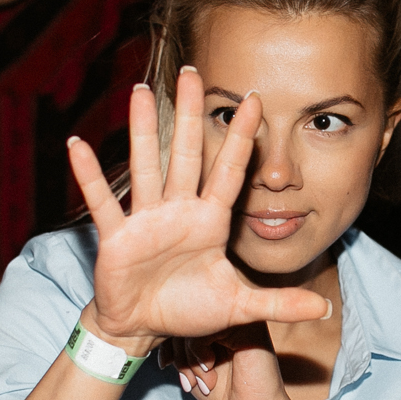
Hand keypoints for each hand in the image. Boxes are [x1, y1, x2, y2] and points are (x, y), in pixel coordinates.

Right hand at [66, 69, 329, 355]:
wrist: (143, 328)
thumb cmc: (187, 309)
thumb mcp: (239, 306)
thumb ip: (279, 303)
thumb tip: (323, 309)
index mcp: (210, 221)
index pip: (230, 171)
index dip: (243, 138)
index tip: (255, 100)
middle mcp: (179, 211)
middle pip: (187, 154)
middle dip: (191, 114)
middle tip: (192, 71)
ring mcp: (146, 220)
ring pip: (147, 166)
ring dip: (142, 130)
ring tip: (140, 91)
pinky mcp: (118, 237)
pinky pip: (103, 201)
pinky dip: (90, 175)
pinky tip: (77, 145)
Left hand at [164, 323, 311, 399]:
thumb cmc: (227, 395)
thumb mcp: (192, 370)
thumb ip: (177, 351)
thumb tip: (152, 333)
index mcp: (220, 323)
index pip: (183, 320)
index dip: (168, 342)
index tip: (164, 365)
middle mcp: (230, 316)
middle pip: (187, 319)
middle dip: (178, 353)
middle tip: (186, 380)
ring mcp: (240, 319)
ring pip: (194, 324)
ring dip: (189, 357)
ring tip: (200, 381)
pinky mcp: (247, 328)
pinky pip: (207, 329)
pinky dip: (199, 353)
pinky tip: (209, 370)